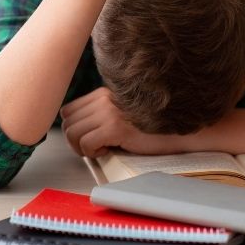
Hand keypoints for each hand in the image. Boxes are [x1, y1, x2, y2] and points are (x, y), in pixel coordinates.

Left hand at [60, 87, 177, 157]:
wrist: (177, 130)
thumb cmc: (150, 127)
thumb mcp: (122, 113)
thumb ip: (102, 113)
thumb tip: (76, 130)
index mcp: (103, 93)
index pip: (68, 110)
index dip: (74, 127)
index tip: (88, 138)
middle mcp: (104, 99)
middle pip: (67, 121)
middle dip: (75, 139)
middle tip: (92, 147)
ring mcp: (109, 112)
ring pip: (72, 133)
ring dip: (82, 147)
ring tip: (101, 148)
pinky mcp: (116, 127)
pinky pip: (86, 143)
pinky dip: (92, 152)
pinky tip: (108, 149)